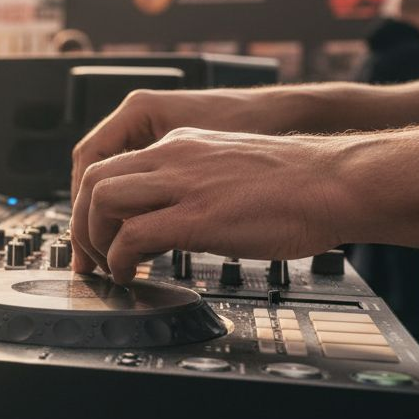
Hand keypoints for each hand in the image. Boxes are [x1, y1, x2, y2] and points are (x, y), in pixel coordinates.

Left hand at [70, 87, 295, 270]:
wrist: (338, 182)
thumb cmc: (299, 183)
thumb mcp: (228, 169)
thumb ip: (195, 184)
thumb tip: (172, 219)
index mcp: (181, 144)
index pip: (112, 164)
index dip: (90, 203)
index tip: (93, 234)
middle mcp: (174, 156)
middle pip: (93, 178)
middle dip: (79, 221)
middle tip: (87, 256)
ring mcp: (183, 184)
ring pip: (101, 200)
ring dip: (93, 238)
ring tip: (107, 266)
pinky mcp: (198, 216)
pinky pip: (134, 235)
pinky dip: (119, 259)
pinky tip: (128, 275)